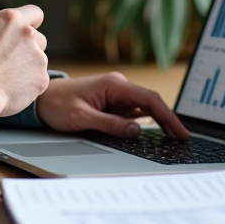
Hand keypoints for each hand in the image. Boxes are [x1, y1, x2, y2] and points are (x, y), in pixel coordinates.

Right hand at [0, 5, 48, 117]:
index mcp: (11, 19)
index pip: (34, 13)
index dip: (29, 22)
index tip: (23, 30)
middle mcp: (28, 34)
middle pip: (39, 38)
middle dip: (29, 47)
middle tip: (14, 57)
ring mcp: (38, 57)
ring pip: (37, 61)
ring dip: (26, 67)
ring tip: (6, 78)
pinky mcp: (42, 78)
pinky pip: (37, 79)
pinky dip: (27, 85)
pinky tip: (10, 89)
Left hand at [35, 72, 189, 139]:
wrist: (42, 100)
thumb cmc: (57, 105)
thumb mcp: (83, 118)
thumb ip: (110, 124)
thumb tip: (136, 130)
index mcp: (114, 85)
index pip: (149, 99)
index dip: (168, 116)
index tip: (180, 131)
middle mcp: (118, 86)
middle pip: (151, 102)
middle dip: (168, 119)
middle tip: (183, 138)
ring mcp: (116, 94)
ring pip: (144, 107)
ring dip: (159, 121)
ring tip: (174, 137)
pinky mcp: (112, 102)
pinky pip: (133, 111)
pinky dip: (145, 121)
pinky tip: (154, 132)